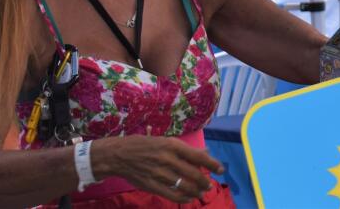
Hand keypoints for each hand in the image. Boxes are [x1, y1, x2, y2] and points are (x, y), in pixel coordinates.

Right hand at [93, 136, 223, 201]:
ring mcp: (159, 173)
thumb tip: (205, 153)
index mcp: (172, 145)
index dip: (212, 164)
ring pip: (184, 186)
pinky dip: (183, 198)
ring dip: (196, 190)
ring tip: (202, 191)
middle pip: (193, 174)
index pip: (198, 157)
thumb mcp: (166, 141)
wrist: (119, 155)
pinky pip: (171, 194)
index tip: (221, 170)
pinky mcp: (151, 185)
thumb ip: (185, 149)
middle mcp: (167, 159)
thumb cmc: (145, 145)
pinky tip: (188, 198)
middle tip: (210, 184)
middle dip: (205, 181)